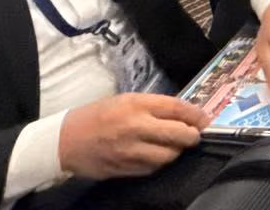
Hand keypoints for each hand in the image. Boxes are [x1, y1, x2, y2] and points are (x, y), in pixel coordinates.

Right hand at [58, 93, 206, 179]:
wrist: (64, 140)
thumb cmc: (98, 115)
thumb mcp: (126, 100)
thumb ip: (153, 106)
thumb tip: (182, 114)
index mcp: (136, 104)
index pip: (176, 108)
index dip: (195, 115)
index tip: (205, 119)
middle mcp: (135, 126)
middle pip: (178, 134)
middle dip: (192, 136)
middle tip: (195, 135)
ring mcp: (129, 150)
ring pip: (167, 156)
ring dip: (176, 152)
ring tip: (175, 146)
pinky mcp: (123, 169)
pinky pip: (151, 169)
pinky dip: (159, 163)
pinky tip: (158, 156)